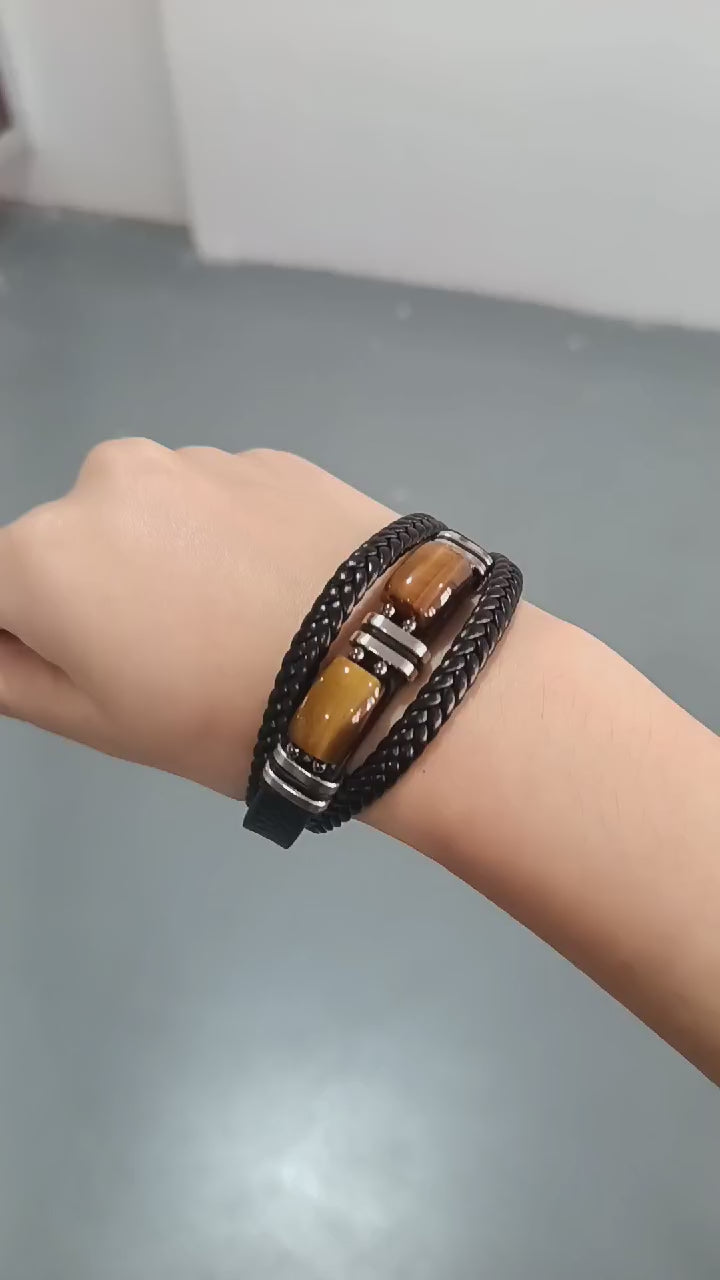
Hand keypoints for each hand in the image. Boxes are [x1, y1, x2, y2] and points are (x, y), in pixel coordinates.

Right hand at [0, 441, 390, 794]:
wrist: (388, 665)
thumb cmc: (225, 715)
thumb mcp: (95, 721)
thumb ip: (9, 672)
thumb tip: (1, 637)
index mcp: (42, 551)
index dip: (25, 637)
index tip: (86, 672)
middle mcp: (103, 480)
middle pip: (66, 547)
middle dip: (95, 595)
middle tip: (173, 660)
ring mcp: (192, 459)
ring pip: (146, 519)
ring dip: (164, 561)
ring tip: (239, 625)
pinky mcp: (265, 457)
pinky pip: (216, 504)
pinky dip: (227, 540)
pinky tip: (282, 589)